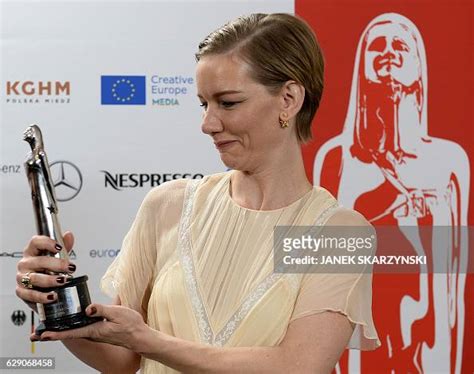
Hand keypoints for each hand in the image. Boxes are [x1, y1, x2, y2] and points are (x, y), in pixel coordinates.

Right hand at [16, 232, 75, 308]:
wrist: (42, 286)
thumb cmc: (48, 268)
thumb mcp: (58, 256)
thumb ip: (64, 246)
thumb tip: (68, 235)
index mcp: (32, 251)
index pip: (36, 242)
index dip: (48, 243)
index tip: (60, 247)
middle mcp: (25, 263)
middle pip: (39, 261)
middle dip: (57, 264)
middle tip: (70, 268)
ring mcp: (22, 278)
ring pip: (34, 278)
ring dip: (50, 280)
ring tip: (63, 281)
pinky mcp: (22, 292)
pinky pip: (30, 294)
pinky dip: (42, 296)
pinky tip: (53, 296)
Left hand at [32, 304, 150, 351]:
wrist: (140, 337)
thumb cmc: (131, 325)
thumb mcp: (118, 313)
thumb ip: (102, 310)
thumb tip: (87, 308)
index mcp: (95, 329)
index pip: (71, 332)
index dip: (56, 333)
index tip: (43, 334)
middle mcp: (92, 333)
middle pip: (68, 333)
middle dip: (52, 333)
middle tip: (36, 334)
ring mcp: (95, 333)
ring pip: (74, 331)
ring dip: (60, 330)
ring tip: (47, 329)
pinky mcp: (98, 331)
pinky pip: (81, 329)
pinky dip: (71, 327)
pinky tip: (69, 322)